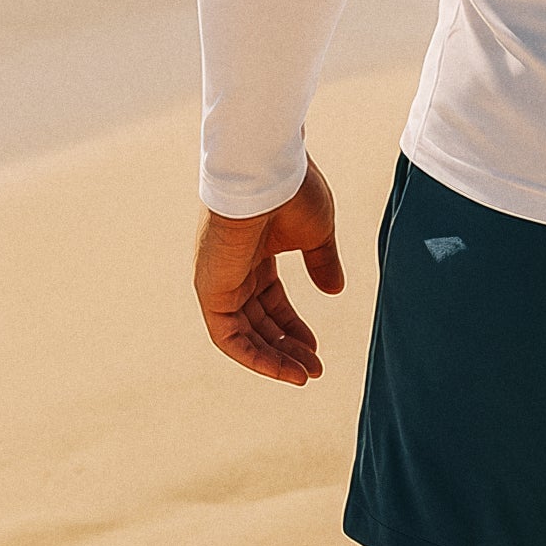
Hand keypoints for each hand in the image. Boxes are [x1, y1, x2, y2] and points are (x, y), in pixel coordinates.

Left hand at [194, 154, 344, 384]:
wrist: (267, 171)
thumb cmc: (293, 191)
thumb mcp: (318, 232)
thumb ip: (323, 262)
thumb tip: (335, 291)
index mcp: (257, 252)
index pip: (271, 301)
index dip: (294, 327)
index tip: (317, 348)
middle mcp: (234, 269)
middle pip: (258, 321)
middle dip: (286, 347)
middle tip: (314, 369)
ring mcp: (220, 280)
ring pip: (243, 334)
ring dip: (273, 357)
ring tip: (304, 375)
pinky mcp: (210, 289)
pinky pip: (227, 336)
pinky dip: (252, 356)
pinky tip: (282, 368)